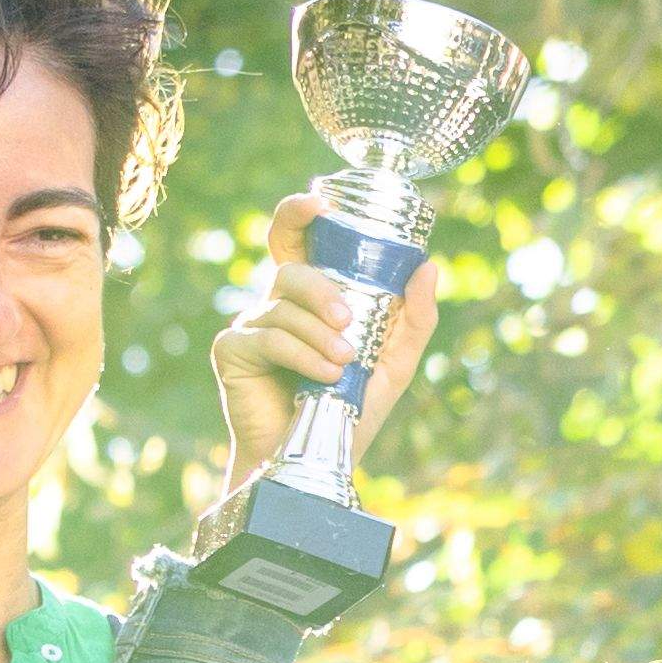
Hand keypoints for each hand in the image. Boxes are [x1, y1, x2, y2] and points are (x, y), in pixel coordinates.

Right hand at [203, 182, 447, 506]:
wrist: (316, 460)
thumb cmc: (349, 410)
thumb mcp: (393, 364)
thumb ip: (412, 320)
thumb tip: (429, 267)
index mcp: (310, 298)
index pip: (297, 242)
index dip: (299, 214)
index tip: (317, 203)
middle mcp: (276, 304)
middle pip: (291, 269)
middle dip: (323, 290)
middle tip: (349, 322)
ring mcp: (250, 325)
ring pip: (283, 306)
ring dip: (320, 335)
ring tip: (342, 366)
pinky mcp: (232, 351)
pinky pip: (268, 337)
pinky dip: (301, 355)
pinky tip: (322, 377)